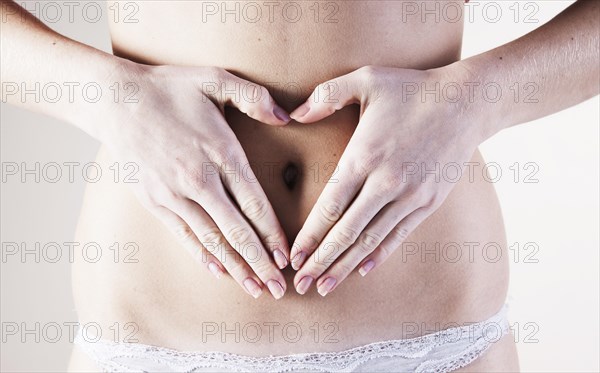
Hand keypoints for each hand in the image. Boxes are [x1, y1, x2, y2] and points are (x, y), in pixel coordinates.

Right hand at [96, 62, 291, 298]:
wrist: (115, 101)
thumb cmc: (169, 89)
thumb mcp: (215, 79)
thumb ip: (255, 97)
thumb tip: (286, 117)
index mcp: (222, 154)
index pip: (256, 204)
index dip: (273, 234)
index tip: (287, 257)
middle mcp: (200, 181)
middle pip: (238, 231)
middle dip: (261, 263)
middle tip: (279, 289)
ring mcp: (175, 195)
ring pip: (212, 240)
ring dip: (236, 267)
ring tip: (255, 289)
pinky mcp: (155, 202)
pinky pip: (184, 235)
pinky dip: (203, 256)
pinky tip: (218, 272)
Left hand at [289, 65, 480, 295]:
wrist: (467, 102)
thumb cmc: (412, 88)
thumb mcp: (365, 79)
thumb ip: (325, 96)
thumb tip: (293, 116)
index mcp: (364, 156)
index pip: (329, 206)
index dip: (309, 236)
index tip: (293, 257)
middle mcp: (385, 182)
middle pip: (346, 231)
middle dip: (321, 261)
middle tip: (301, 285)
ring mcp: (410, 196)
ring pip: (371, 240)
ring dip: (346, 266)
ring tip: (326, 287)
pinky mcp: (428, 202)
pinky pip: (399, 235)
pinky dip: (379, 255)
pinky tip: (363, 271)